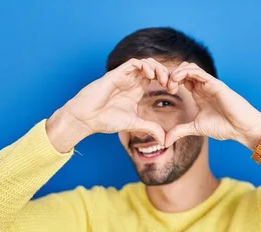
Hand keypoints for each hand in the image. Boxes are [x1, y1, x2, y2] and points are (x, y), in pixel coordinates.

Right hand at [47, 58, 169, 150]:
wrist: (87, 118)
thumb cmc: (106, 120)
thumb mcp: (134, 124)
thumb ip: (150, 129)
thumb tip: (164, 140)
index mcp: (136, 90)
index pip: (155, 78)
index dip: (167, 80)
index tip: (173, 90)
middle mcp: (131, 81)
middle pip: (152, 67)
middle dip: (165, 72)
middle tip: (171, 84)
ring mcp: (124, 76)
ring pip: (144, 62)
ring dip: (156, 67)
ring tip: (162, 79)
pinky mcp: (116, 74)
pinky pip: (133, 63)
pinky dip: (143, 65)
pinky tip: (150, 74)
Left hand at [163, 62, 260, 148]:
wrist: (241, 128)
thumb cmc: (224, 127)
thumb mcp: (196, 128)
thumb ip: (180, 131)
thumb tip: (164, 141)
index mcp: (198, 94)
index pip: (180, 80)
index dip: (169, 81)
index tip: (163, 91)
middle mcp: (203, 86)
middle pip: (183, 70)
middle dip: (170, 75)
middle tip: (164, 86)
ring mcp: (208, 83)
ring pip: (189, 67)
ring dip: (176, 72)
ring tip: (169, 83)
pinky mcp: (214, 83)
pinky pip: (197, 71)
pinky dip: (184, 72)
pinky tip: (176, 80)